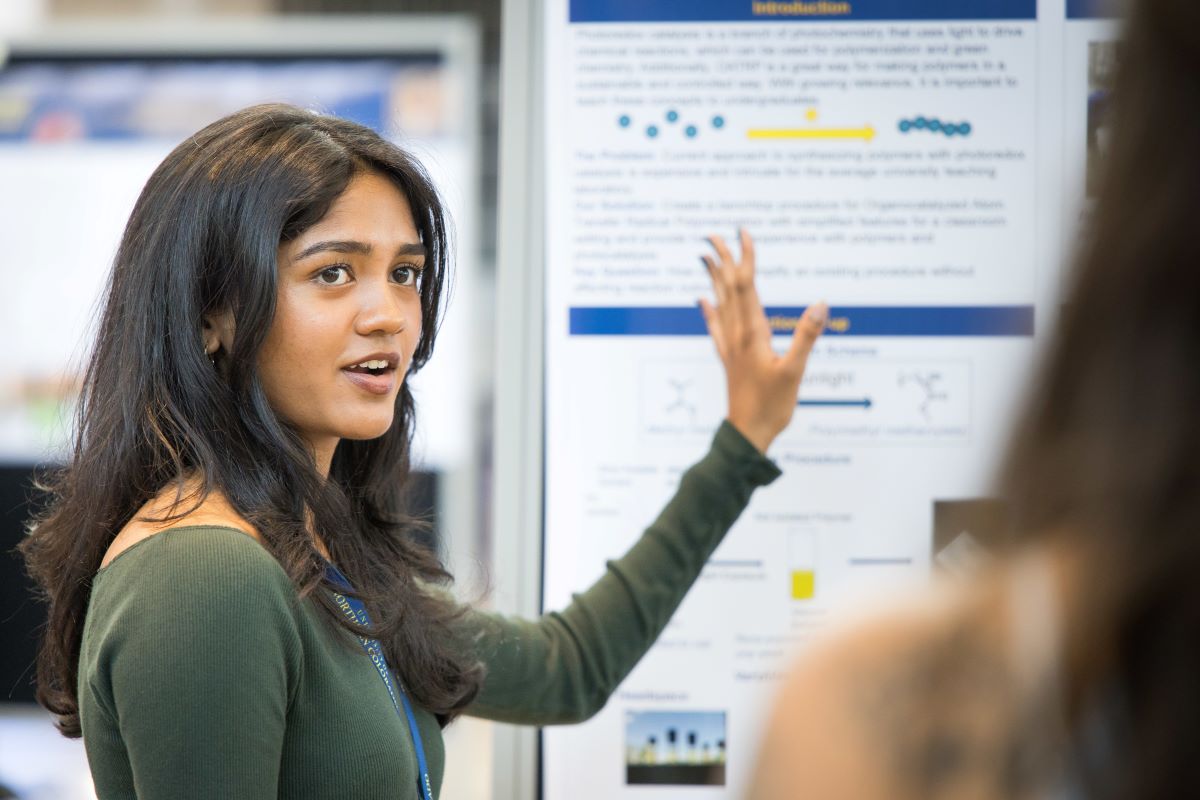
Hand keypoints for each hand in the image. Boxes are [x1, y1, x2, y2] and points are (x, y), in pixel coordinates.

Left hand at [699, 229, 826, 452]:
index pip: (746, 285)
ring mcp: (730, 346)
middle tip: (714, 233)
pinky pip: (716, 326)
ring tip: (706, 256)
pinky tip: (702, 300)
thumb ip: (807, 337)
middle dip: (723, 259)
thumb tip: (820, 304)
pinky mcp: (729, 359)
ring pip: (720, 303)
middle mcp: (737, 335)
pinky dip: (709, 309)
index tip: (743, 232)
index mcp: (752, 333)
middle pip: (728, 288)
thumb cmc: (772, 407)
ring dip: (714, 277)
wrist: (747, 434)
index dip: (745, 257)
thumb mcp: (794, 372)